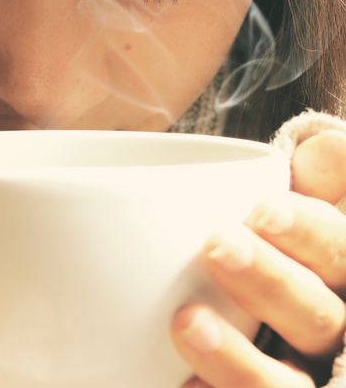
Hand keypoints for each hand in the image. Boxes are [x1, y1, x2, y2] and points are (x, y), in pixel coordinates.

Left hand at [171, 130, 345, 387]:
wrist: (262, 299)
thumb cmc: (283, 242)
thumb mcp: (301, 205)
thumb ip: (323, 175)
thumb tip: (327, 150)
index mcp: (339, 271)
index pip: (340, 252)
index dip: (310, 233)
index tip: (261, 211)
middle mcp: (332, 329)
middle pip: (320, 318)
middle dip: (271, 283)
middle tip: (217, 248)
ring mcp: (302, 371)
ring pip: (290, 384)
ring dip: (242, 362)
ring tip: (187, 322)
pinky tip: (184, 384)